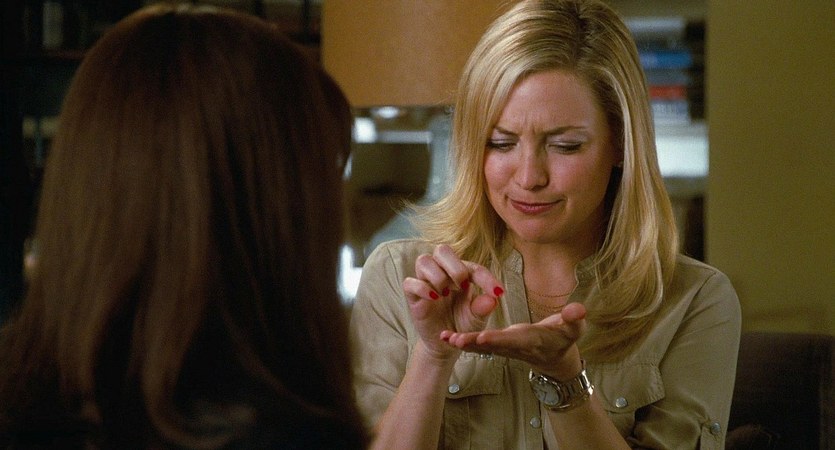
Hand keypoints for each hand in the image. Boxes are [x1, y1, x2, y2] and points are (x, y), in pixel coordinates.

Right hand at [402, 244, 503, 360]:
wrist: (444, 346)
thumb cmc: (462, 325)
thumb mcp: (476, 319)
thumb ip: (483, 308)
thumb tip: (492, 299)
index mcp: (461, 275)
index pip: (472, 267)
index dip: (486, 278)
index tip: (498, 293)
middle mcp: (442, 273)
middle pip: (442, 250)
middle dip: (454, 266)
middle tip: (463, 285)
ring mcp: (426, 283)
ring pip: (424, 261)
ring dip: (438, 275)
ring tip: (446, 293)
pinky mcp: (413, 296)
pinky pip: (410, 283)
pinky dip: (422, 288)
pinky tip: (434, 298)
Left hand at [441, 302, 586, 378]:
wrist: (556, 357)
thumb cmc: (565, 338)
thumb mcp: (574, 329)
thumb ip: (574, 319)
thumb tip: (578, 309)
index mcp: (532, 340)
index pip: (514, 340)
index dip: (498, 340)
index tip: (482, 337)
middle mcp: (515, 346)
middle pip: (492, 346)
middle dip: (473, 343)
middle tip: (455, 340)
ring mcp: (505, 348)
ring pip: (481, 347)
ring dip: (463, 343)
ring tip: (444, 338)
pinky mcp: (498, 346)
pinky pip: (477, 345)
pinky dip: (462, 341)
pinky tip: (444, 337)